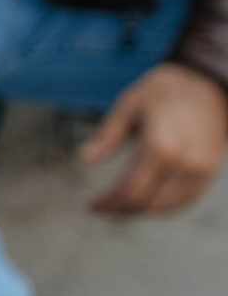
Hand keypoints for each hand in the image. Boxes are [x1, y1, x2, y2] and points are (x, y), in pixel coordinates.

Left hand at [81, 62, 227, 216]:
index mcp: (160, 147)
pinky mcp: (211, 171)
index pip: (131, 190)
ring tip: (119, 209)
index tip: (92, 207)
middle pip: (149, 203)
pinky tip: (146, 204)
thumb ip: (107, 135)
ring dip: (142, 212)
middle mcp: (185, 163)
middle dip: (122, 210)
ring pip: (169, 207)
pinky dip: (165, 207)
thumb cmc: (164, 90)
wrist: (208, 83)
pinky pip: (187, 200)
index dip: (110, 203)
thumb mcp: (128, 104)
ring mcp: (202, 170)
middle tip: (102, 210)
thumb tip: (83, 158)